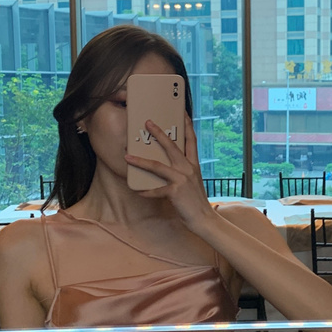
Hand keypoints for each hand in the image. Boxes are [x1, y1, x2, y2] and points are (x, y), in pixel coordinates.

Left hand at [124, 116, 213, 231]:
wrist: (204, 219)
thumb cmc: (196, 201)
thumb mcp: (193, 182)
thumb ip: (184, 172)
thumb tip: (169, 166)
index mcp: (194, 164)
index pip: (192, 139)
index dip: (187, 124)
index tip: (181, 112)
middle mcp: (188, 168)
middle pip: (172, 146)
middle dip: (159, 133)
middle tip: (147, 122)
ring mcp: (182, 179)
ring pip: (157, 166)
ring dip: (140, 161)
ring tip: (128, 156)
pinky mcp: (175, 192)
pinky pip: (155, 190)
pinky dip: (145, 192)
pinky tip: (137, 191)